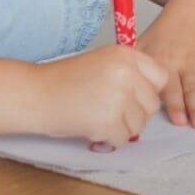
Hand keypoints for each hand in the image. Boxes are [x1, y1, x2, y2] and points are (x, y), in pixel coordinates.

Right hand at [32, 45, 166, 146]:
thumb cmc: (63, 81)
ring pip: (139, 124)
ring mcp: (119, 96)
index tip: (135, 98)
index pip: (160, 77)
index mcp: (125, 55)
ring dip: (121, 128)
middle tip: (111, 112)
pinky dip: (109, 140)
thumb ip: (129, 74)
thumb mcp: (102, 63)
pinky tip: (92, 130)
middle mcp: (127, 72)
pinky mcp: (109, 120)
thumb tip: (151, 96)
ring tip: (97, 118)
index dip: (149, 91)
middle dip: (135, 113)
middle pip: (152, 103)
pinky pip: (123, 139)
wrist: (34, 94)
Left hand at [137, 0, 194, 128]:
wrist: (192, 11)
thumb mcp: (143, 46)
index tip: (178, 120)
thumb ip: (132, 68)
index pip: (170, 87)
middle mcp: (189, 65)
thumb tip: (115, 94)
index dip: (175, 103)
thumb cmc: (164, 35)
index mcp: (168, 64)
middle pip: (193, 88)